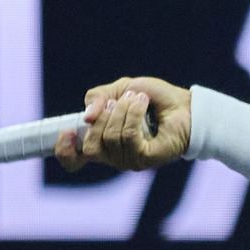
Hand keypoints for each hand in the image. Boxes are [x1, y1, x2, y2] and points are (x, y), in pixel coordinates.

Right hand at [53, 76, 190, 172]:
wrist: (184, 104)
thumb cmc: (153, 99)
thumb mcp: (121, 89)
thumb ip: (98, 98)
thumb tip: (86, 116)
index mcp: (102, 143)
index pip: (74, 160)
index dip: (64, 151)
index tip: (68, 132)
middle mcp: (113, 155)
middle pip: (90, 147)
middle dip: (102, 117)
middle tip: (117, 101)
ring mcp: (129, 159)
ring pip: (109, 138)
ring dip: (122, 111)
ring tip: (138, 99)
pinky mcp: (145, 158)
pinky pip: (129, 137)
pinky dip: (133, 114)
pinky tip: (143, 104)